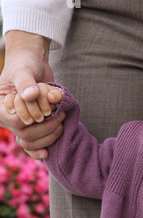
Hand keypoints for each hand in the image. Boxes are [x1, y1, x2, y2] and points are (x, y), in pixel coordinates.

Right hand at [0, 31, 63, 158]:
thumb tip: (31, 95)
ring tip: (62, 123)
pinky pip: (32, 144)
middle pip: (25, 135)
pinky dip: (40, 149)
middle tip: (61, 116)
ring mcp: (19, 123)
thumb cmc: (25, 64)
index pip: (15, 121)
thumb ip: (26, 82)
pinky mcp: (31, 126)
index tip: (46, 112)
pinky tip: (49, 153)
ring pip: (30, 142)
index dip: (32, 119)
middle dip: (46, 128)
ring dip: (49, 136)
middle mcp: (7, 117)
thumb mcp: (24, 70)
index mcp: (0, 106)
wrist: (32, 64)